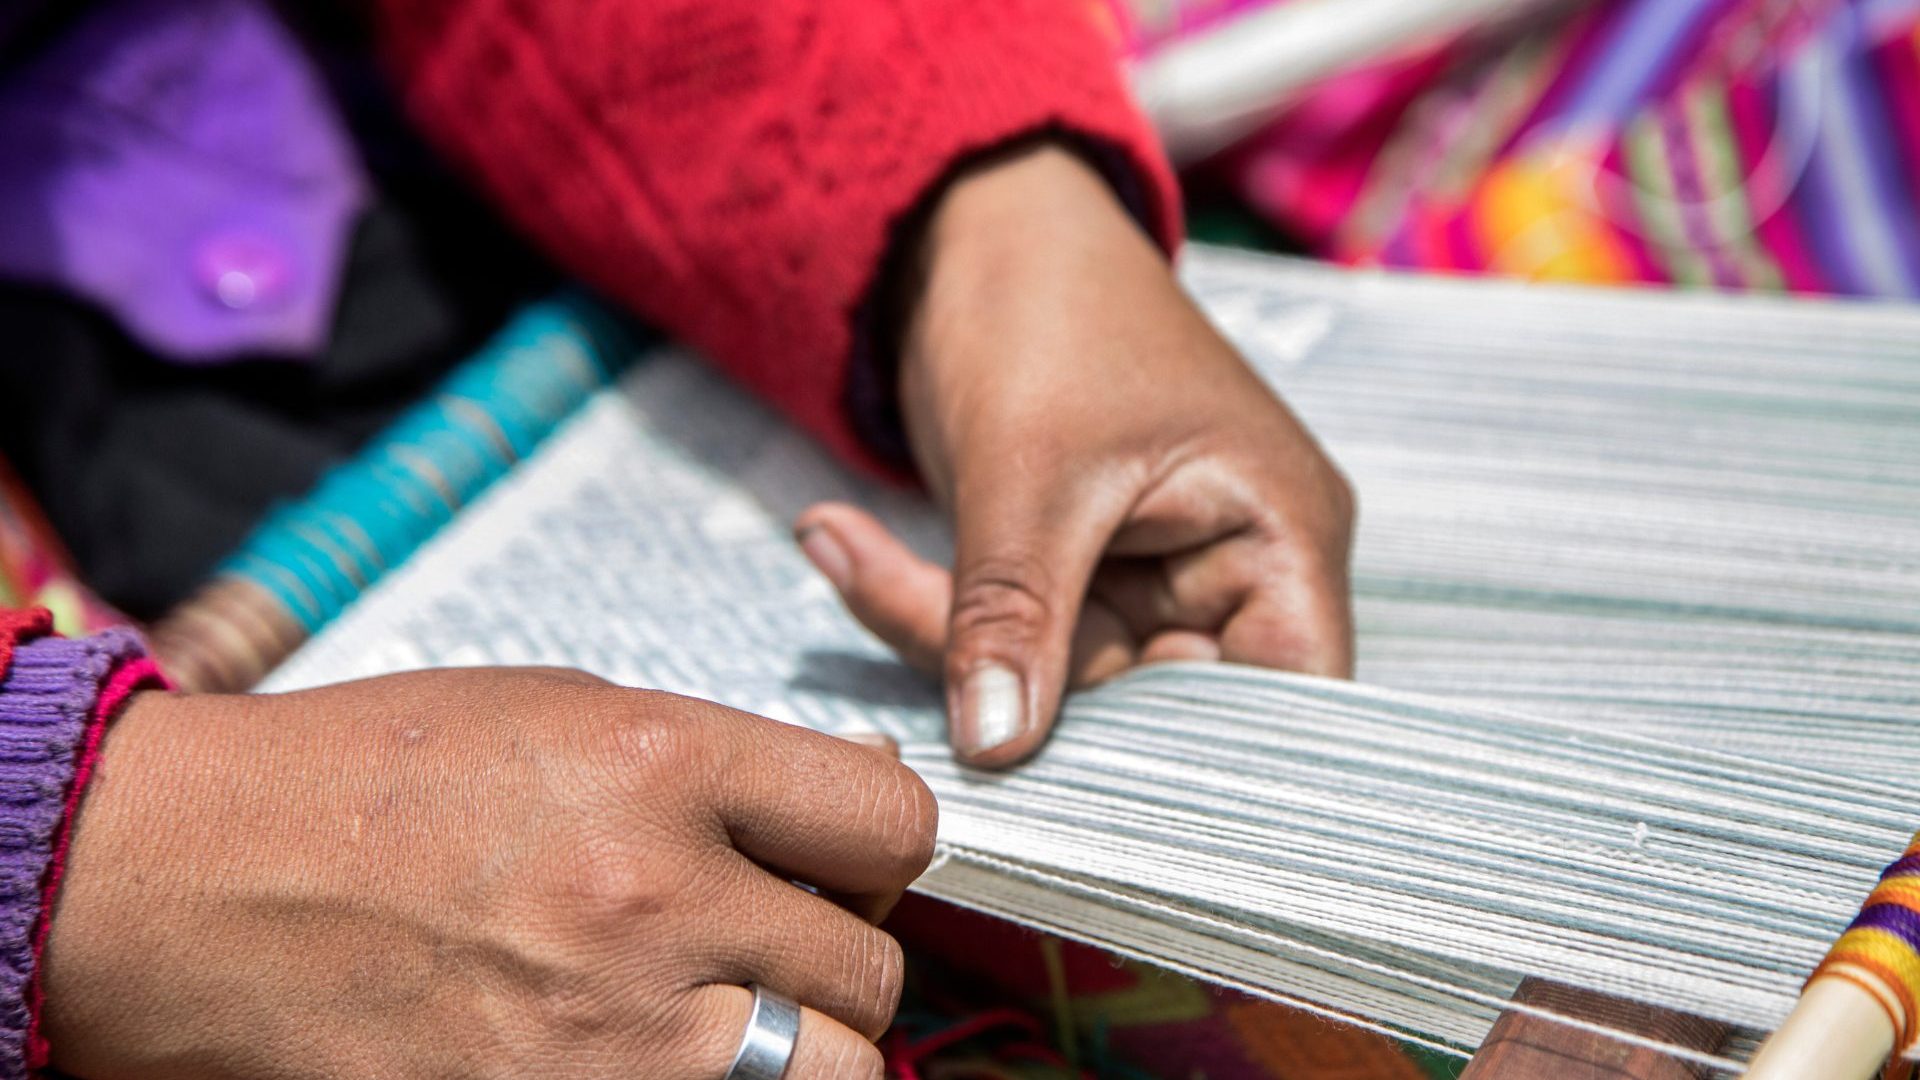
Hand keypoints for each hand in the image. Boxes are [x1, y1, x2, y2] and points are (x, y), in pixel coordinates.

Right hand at [41, 670, 934, 1078]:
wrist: (196, 883)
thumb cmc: (371, 778)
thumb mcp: (563, 712)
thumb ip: (721, 764)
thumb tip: (851, 806)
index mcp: (661, 763)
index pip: (892, 823)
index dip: (885, 845)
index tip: (851, 857)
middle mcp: (652, 898)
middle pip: (871, 966)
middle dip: (838, 954)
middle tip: (773, 937)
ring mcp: (610, 1031)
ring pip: (830, 1070)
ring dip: (801, 1043)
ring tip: (731, 1007)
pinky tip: (662, 1048)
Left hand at [796, 145, 1353, 767]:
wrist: (967, 225)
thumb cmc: (1043, 306)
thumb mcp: (1028, 470)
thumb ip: (1015, 615)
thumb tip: (997, 749)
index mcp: (1278, 534)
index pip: (1288, 700)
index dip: (1210, 768)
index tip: (1096, 801)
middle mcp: (1232, 568)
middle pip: (1152, 705)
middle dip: (1021, 691)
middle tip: (917, 656)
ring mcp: (1148, 575)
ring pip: (1055, 677)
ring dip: (938, 631)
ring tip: (839, 542)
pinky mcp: (1071, 573)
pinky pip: (1005, 635)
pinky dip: (922, 604)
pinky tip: (836, 535)